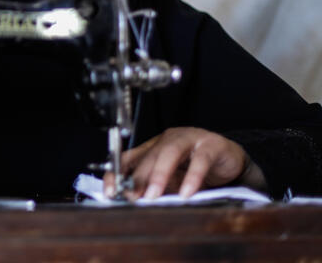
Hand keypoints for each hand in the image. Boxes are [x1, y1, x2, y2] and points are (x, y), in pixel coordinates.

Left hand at [103, 127, 266, 199]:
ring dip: (159, 175)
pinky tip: (187, 193)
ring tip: (153, 195)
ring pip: (169, 153)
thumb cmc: (198, 169)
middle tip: (132, 197)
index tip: (110, 190)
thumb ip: (156, 187)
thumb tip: (136, 202)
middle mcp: (168, 139)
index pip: (129, 157)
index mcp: (154, 147)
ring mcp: (189, 139)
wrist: (231, 161)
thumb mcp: (172, 180)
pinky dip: (192, 178)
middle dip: (138, 178)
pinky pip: (200, 161)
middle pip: (148, 156)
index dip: (117, 172)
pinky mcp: (211, 145)